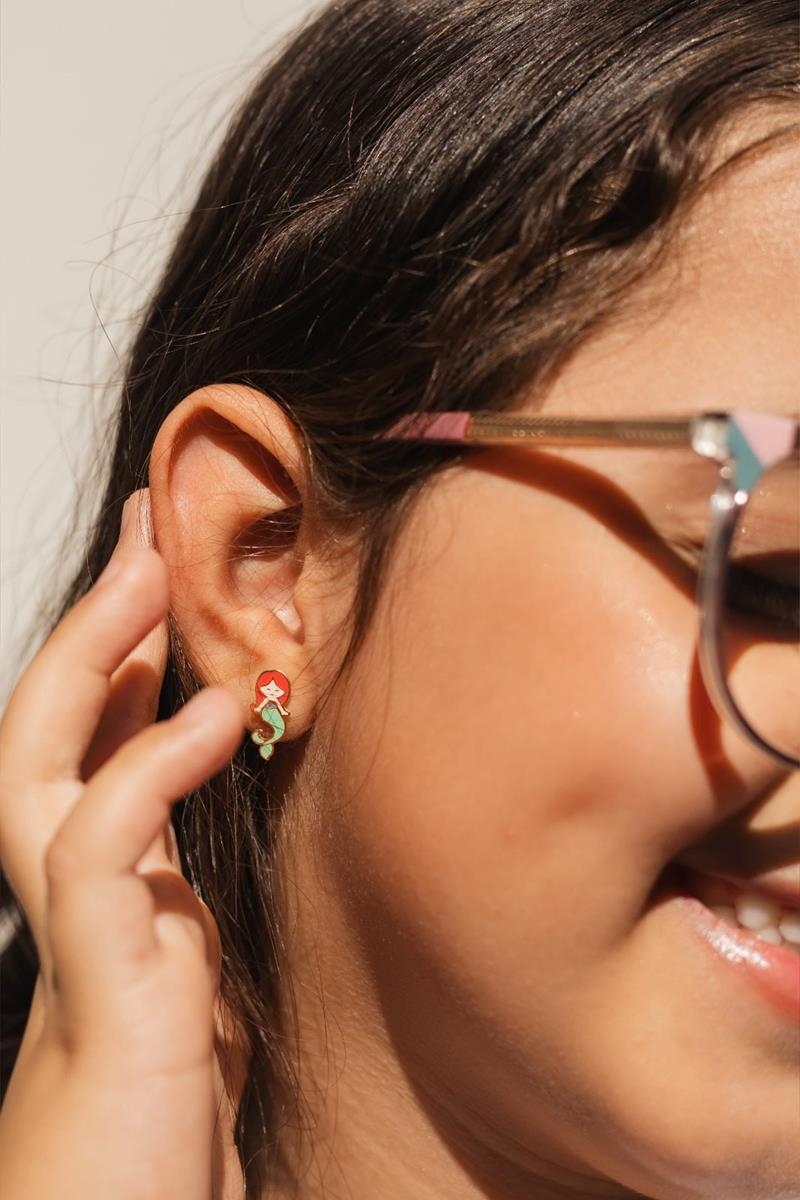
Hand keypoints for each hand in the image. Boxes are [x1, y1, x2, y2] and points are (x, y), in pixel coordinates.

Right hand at [0, 489, 247, 1198]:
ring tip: (146, 567)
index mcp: (112, 897)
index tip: (168, 586)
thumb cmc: (162, 1148)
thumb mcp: (201, 1003)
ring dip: (89, 655)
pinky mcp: (95, 982)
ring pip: (41, 758)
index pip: (97, 748)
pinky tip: (211, 714)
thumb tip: (223, 877)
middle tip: (147, 529)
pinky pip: (100, 846)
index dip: (123, 660)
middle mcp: (76, 901)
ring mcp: (74, 935)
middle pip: (49, 726)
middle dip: (94, 623)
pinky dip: (147, 767)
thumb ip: (199, 930)